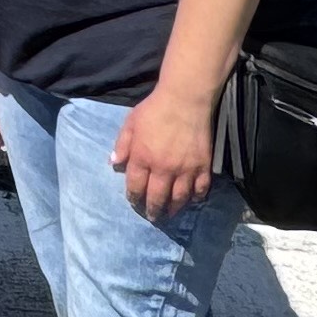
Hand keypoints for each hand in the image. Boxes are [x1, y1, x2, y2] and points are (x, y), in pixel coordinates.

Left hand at [112, 83, 217, 221]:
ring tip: (169, 214)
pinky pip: (200, 189)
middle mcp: (163, 168)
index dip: (134, 197)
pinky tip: (192, 200)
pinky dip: (196, 198)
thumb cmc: (154, 109)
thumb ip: (122, 145)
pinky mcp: (203, 167)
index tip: (134, 202)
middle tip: (152, 216)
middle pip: (157, 197)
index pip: (135, 186)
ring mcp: (185, 169)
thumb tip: (113, 164)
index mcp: (142, 157)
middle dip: (152, 210)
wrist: (185, 100)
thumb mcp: (130, 123)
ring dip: (173, 209)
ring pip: (179, 198)